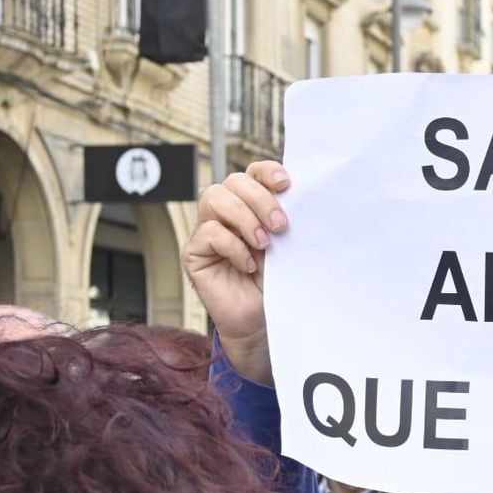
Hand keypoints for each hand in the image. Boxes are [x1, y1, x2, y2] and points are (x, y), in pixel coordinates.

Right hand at [181, 161, 291, 384]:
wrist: (263, 321)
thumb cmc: (277, 282)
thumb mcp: (286, 245)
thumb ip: (284, 219)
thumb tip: (297, 195)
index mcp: (252, 205)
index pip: (253, 173)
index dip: (267, 171)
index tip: (287, 184)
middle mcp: (227, 213)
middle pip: (233, 181)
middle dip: (259, 199)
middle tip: (280, 226)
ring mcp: (207, 230)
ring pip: (214, 198)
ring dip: (244, 218)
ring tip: (264, 245)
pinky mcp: (194, 252)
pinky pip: (208, 233)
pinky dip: (232, 247)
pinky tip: (248, 266)